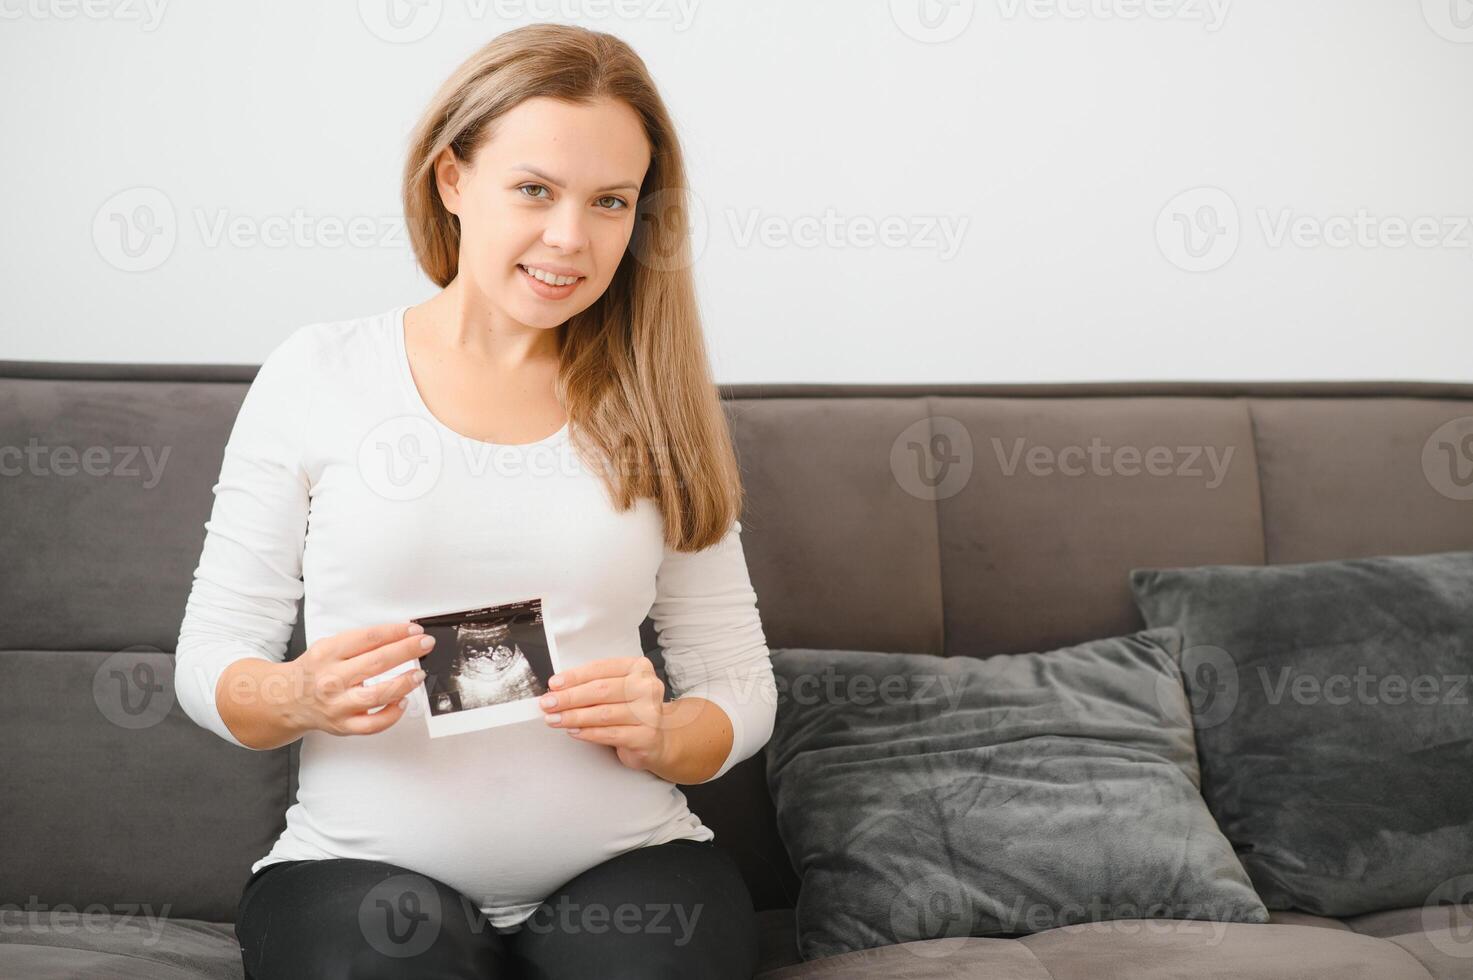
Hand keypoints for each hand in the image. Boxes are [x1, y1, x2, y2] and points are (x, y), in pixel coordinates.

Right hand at [284, 621, 433, 736]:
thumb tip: (401, 636)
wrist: (287, 699)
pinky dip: (392, 714)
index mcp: (328, 653)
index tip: (415, 630)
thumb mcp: (329, 647)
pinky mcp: (343, 725)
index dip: (396, 632)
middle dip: (407, 651)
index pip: (368, 638)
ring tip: (418, 674)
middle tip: (426, 644)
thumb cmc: (315, 671)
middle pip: (377, 662)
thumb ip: (360, 643)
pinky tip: (402, 701)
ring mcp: (337, 704)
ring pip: (377, 695)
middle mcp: (331, 679)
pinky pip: (373, 724)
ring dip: (404, 683)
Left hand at [539, 656, 669, 771]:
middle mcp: (647, 687)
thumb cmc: (631, 710)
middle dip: (569, 697)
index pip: (601, 669)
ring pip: (603, 714)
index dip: (574, 676)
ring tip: (554, 719)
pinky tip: (573, 731)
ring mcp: (649, 712)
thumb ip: (593, 685)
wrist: (658, 739)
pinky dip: (587, 733)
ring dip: (573, 717)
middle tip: (548, 703)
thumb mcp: (617, 690)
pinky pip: (610, 734)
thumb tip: (558, 690)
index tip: (554, 684)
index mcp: (639, 668)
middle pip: (601, 690)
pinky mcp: (646, 736)